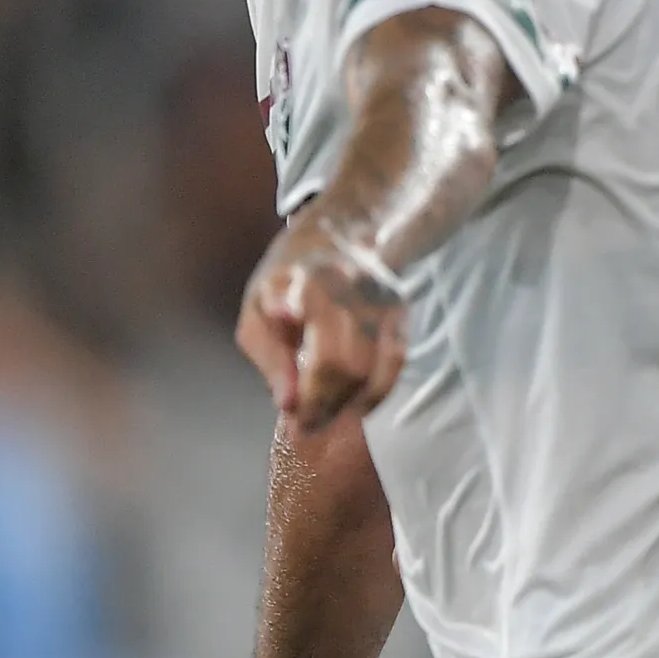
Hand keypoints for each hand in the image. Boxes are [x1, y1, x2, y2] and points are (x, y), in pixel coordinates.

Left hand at [239, 210, 407, 434]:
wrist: (341, 230)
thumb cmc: (287, 275)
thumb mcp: (256, 307)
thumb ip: (269, 356)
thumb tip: (289, 404)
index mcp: (313, 289)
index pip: (324, 359)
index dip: (313, 399)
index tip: (296, 425)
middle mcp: (357, 294)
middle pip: (354, 367)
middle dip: (330, 406)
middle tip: (309, 427)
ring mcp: (385, 302)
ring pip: (379, 368)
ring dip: (354, 403)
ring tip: (328, 417)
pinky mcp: (402, 313)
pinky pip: (395, 363)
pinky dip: (376, 390)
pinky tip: (355, 400)